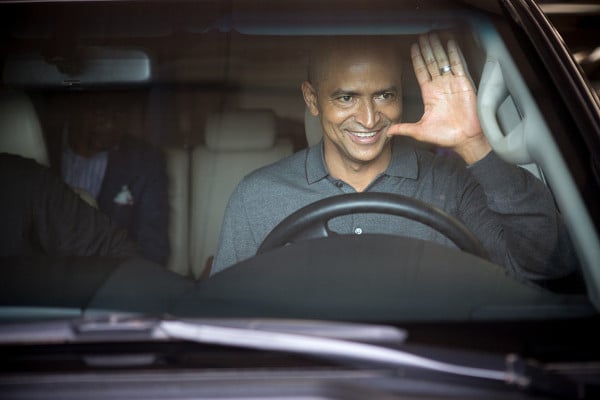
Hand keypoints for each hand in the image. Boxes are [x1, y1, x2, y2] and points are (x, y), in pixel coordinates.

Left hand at [387, 33, 490, 163]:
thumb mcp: (420, 132)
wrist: (465, 140)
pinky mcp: (464, 84)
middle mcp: (440, 87)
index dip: (417, 59)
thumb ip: (404, 128)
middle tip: (422, 36)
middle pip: (431, 62)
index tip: (413, 47)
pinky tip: (449, 43)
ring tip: (433, 35)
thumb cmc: (446, 137)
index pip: (421, 72)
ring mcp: (452, 84)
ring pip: (443, 61)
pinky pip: (458, 65)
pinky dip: (454, 54)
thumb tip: (388, 133)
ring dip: (438, 48)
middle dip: (427, 49)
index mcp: (430, 95)